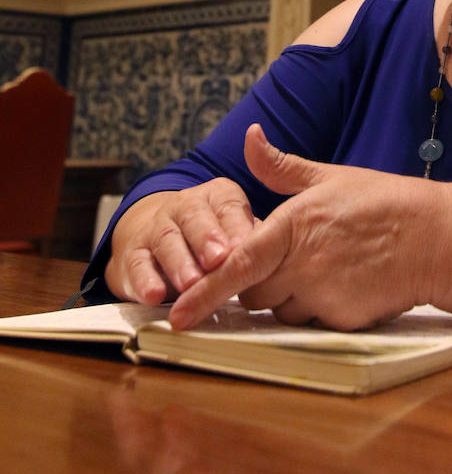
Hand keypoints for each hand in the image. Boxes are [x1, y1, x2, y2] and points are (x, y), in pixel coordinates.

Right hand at [105, 178, 256, 304]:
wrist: (160, 238)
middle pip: (195, 217)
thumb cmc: (216, 239)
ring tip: (191, 285)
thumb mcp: (239, 231)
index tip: (244, 246)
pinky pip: (137, 264)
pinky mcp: (134, 253)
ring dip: (179, 263)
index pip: (228, 204)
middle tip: (219, 261)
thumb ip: (255, 237)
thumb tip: (277, 256)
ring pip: (167, 239)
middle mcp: (185, 205)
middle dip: (207, 239)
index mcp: (218, 196)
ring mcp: (157, 226)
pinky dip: (145, 281)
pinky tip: (154, 295)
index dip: (236, 225)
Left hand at [168, 123, 437, 331]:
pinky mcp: (343, 320)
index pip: (238, 265)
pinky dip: (315, 307)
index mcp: (295, 224)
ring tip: (324, 264)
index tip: (177, 316)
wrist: (436, 238)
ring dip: (287, 295)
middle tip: (289, 254)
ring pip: (280, 309)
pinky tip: (342, 281)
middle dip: (259, 280)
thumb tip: (248, 136)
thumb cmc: (382, 201)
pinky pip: (310, 322)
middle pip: (253, 292)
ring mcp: (325, 296)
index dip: (204, 292)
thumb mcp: (329, 176)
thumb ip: (280, 166)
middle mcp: (305, 264)